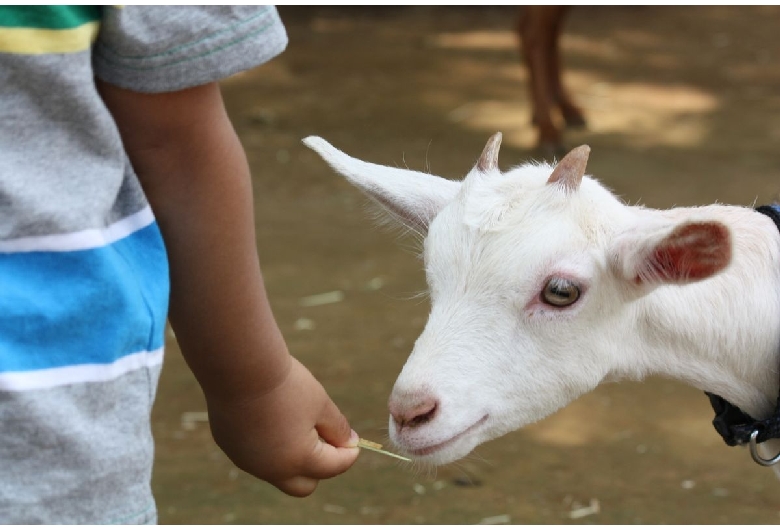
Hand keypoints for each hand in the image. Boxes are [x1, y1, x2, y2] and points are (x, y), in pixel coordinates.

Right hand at [205, 356, 359, 496]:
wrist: (239, 367)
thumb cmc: (285, 385)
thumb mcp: (320, 404)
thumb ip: (337, 428)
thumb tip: (348, 442)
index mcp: (299, 460)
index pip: (333, 467)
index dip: (348, 454)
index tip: (354, 442)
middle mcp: (271, 469)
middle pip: (304, 485)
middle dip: (319, 468)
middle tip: (326, 441)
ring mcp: (248, 461)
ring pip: (277, 471)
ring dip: (292, 456)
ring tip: (295, 422)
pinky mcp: (230, 447)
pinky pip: (255, 455)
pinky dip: (267, 445)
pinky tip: (268, 417)